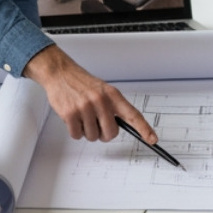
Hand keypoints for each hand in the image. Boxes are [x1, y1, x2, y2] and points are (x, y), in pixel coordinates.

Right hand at [24, 44, 155, 142]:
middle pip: (110, 133)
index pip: (132, 115)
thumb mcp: (102, 90)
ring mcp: (85, 107)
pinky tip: (73, 118)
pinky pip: (77, 135)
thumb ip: (112, 107)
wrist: (60, 73)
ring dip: (86, 131)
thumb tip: (119, 127)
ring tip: (81, 116)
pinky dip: (75, 131)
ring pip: (92, 136)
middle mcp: (100, 100)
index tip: (152, 139)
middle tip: (95, 124)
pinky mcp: (70, 113)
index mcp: (112, 95)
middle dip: (103, 133)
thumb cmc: (81, 83)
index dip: (144, 129)